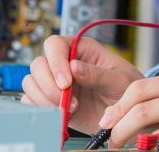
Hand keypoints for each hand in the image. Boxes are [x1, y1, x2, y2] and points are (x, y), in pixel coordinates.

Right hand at [20, 34, 143, 133]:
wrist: (126, 115)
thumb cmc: (127, 89)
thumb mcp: (119, 80)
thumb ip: (98, 74)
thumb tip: (74, 67)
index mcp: (81, 49)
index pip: (55, 44)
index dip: (56, 62)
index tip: (66, 82)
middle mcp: (64, 63)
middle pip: (38, 65)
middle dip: (49, 85)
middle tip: (67, 101)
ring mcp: (56, 82)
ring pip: (32, 83)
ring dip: (45, 98)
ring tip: (69, 110)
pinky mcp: (51, 100)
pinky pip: (32, 101)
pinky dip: (41, 109)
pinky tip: (61, 114)